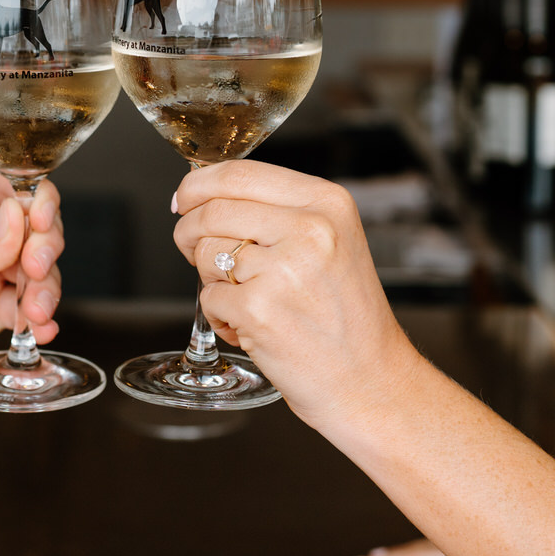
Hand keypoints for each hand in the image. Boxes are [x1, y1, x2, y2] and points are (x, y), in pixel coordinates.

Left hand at [0, 157, 63, 402]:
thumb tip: (17, 218)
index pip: (4, 178)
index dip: (30, 196)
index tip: (38, 220)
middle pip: (32, 217)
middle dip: (44, 241)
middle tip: (34, 267)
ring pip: (39, 260)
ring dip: (45, 283)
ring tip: (34, 308)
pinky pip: (31, 302)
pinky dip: (42, 314)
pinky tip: (39, 327)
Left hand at [171, 160, 421, 429]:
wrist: (370, 381)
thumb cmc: (346, 317)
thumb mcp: (331, 242)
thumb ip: (276, 212)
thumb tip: (202, 195)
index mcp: (326, 203)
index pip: (239, 173)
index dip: (198, 185)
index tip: (184, 199)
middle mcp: (310, 229)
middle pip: (211, 211)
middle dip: (189, 233)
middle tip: (197, 254)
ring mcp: (284, 269)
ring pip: (205, 254)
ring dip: (212, 281)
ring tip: (249, 300)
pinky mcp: (260, 310)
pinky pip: (207, 298)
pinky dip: (220, 317)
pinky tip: (252, 327)